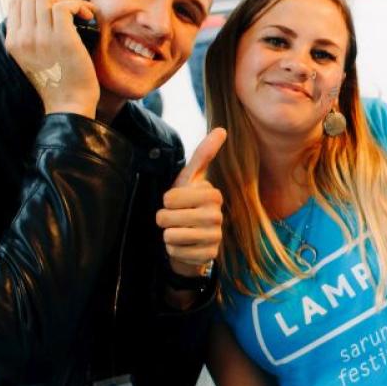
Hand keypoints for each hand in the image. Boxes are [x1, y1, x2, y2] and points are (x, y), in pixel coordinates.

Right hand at [6, 0, 98, 116]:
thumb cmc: (61, 82)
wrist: (69, 105)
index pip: (15, 1)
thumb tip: (48, 8)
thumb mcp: (39, 57)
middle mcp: (21, 38)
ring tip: (84, 7)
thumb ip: (37, 34)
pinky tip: (87, 16)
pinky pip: (63, 6)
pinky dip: (77, 5)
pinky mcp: (59, 40)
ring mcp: (38, 39)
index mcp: (13, 42)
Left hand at [158, 127, 225, 276]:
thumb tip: (223, 129)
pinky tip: (184, 246)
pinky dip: (174, 250)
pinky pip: (176, 253)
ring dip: (168, 235)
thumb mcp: (191, 178)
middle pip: (167, 218)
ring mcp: (215, 238)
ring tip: (178, 231)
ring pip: (171, 236)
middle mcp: (217, 216)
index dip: (166, 201)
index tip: (176, 202)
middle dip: (163, 219)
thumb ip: (203, 154)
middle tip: (174, 219)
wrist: (193, 237)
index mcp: (213, 195)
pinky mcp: (209, 256)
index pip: (170, 197)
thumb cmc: (188, 203)